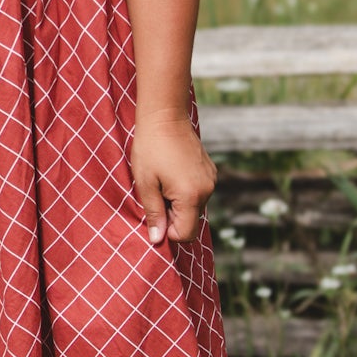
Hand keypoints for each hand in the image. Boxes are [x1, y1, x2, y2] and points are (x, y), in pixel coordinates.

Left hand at [131, 114, 216, 245]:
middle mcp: (207, 190)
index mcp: (191, 196)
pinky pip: (198, 192)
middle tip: (156, 193)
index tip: (155, 212)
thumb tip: (157, 239)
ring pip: (194, 207)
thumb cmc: (150, 149)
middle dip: (172, 216)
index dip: (167, 230)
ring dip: (178, 203)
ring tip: (162, 181)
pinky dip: (185, 191)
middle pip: (191, 221)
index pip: (186, 234)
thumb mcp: (145, 184)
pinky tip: (171, 173)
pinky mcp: (210, 171)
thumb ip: (154, 213)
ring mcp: (211, 180)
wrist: (165, 116)